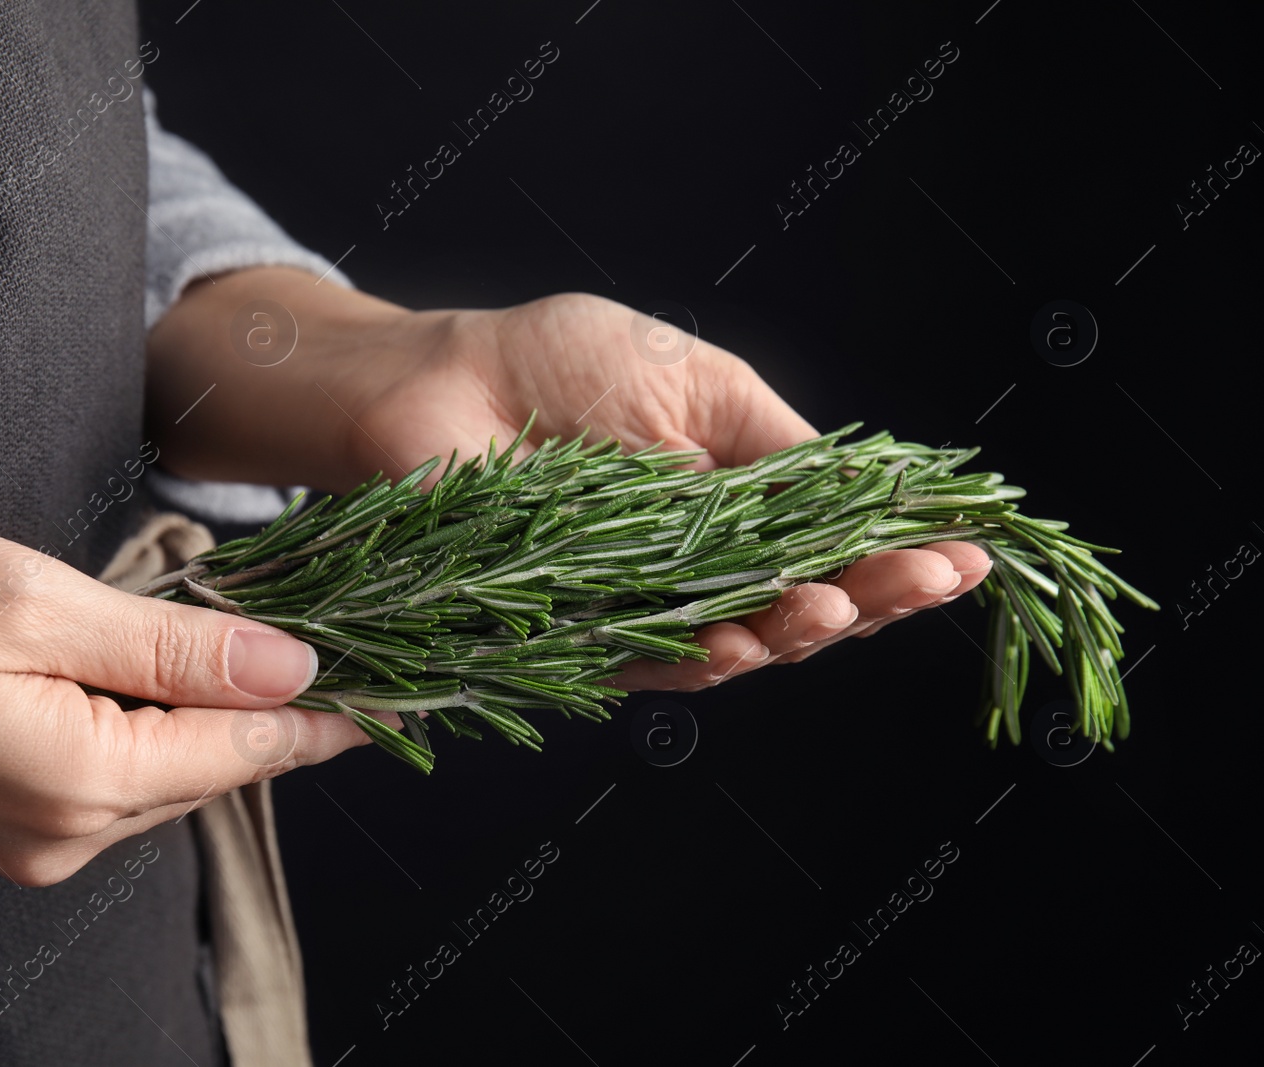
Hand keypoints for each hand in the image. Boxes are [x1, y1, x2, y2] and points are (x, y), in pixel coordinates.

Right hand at [0, 503, 399, 884]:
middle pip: (217, 765)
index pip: (249, 747)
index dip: (336, 714)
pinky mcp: (4, 820)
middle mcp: (66, 833)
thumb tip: (290, 667)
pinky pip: (119, 778)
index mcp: (82, 779)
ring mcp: (32, 838)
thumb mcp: (33, 603)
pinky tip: (184, 685)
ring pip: (171, 773)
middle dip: (291, 712)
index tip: (413, 692)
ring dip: (226, 718)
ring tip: (294, 660)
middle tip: (369, 653)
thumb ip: (172, 648)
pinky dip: (164, 730)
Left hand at [333, 291, 990, 692]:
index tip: (966, 552)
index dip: (899, 555)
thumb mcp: (695, 382)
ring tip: (837, 607)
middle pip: (803, 606)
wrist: (438, 379)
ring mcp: (642, 605)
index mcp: (738, 502)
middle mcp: (700, 565)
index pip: (836, 545)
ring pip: (740, 643)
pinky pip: (649, 663)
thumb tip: (876, 493)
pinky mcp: (577, 635)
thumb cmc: (559, 363)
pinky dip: (701, 658)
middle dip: (871, 600)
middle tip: (922, 581)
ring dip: (797, 633)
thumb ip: (776, 449)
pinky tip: (744, 641)